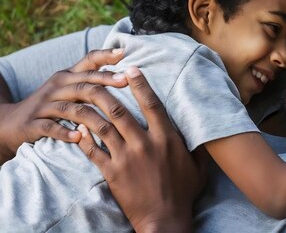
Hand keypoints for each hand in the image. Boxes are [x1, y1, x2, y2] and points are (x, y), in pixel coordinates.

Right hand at [0, 49, 126, 162]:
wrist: (12, 122)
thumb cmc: (51, 105)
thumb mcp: (69, 88)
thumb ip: (92, 81)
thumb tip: (127, 75)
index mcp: (67, 76)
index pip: (87, 60)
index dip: (105, 55)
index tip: (124, 52)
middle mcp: (56, 86)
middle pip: (83, 82)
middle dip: (105, 81)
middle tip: (126, 81)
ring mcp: (44, 105)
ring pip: (69, 107)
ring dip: (90, 114)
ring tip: (109, 120)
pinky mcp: (33, 123)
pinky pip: (49, 127)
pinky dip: (64, 132)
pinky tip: (78, 138)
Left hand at [75, 66, 206, 232]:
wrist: (164, 220)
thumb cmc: (183, 194)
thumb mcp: (199, 167)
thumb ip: (199, 147)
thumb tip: (207, 132)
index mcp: (167, 139)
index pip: (152, 104)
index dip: (140, 84)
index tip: (131, 69)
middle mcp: (145, 144)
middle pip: (121, 110)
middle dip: (108, 91)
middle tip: (99, 78)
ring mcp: (126, 158)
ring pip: (103, 127)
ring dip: (90, 111)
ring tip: (82, 99)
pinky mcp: (112, 173)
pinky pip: (93, 151)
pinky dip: (83, 139)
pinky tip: (77, 129)